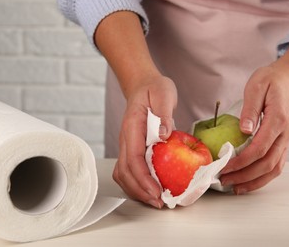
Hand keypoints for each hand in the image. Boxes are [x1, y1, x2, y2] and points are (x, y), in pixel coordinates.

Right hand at [94, 11, 177, 207]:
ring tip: (155, 200)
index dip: (143, 178)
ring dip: (137, 190)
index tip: (156, 191)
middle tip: (159, 202)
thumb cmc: (154, 89)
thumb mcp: (164, 94)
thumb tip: (163, 136)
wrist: (143, 85)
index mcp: (132, 127)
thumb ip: (163, 113)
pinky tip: (151, 188)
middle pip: (125, 171)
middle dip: (140, 191)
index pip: (133, 158)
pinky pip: (130, 170)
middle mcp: (126, 138)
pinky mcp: (132, 148)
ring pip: (124, 174)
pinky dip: (138, 183)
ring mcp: (127, 144)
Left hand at [219, 42, 288, 193]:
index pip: (259, 149)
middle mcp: (285, 134)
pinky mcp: (284, 141)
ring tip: (235, 187)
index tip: (223, 167)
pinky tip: (249, 180)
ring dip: (255, 181)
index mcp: (278, 120)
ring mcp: (286, 139)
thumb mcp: (257, 85)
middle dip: (244, 176)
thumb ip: (250, 108)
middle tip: (224, 180)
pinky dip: (263, 176)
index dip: (241, 162)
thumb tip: (243, 130)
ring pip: (274, 168)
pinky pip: (276, 164)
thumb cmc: (272, 79)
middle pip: (267, 164)